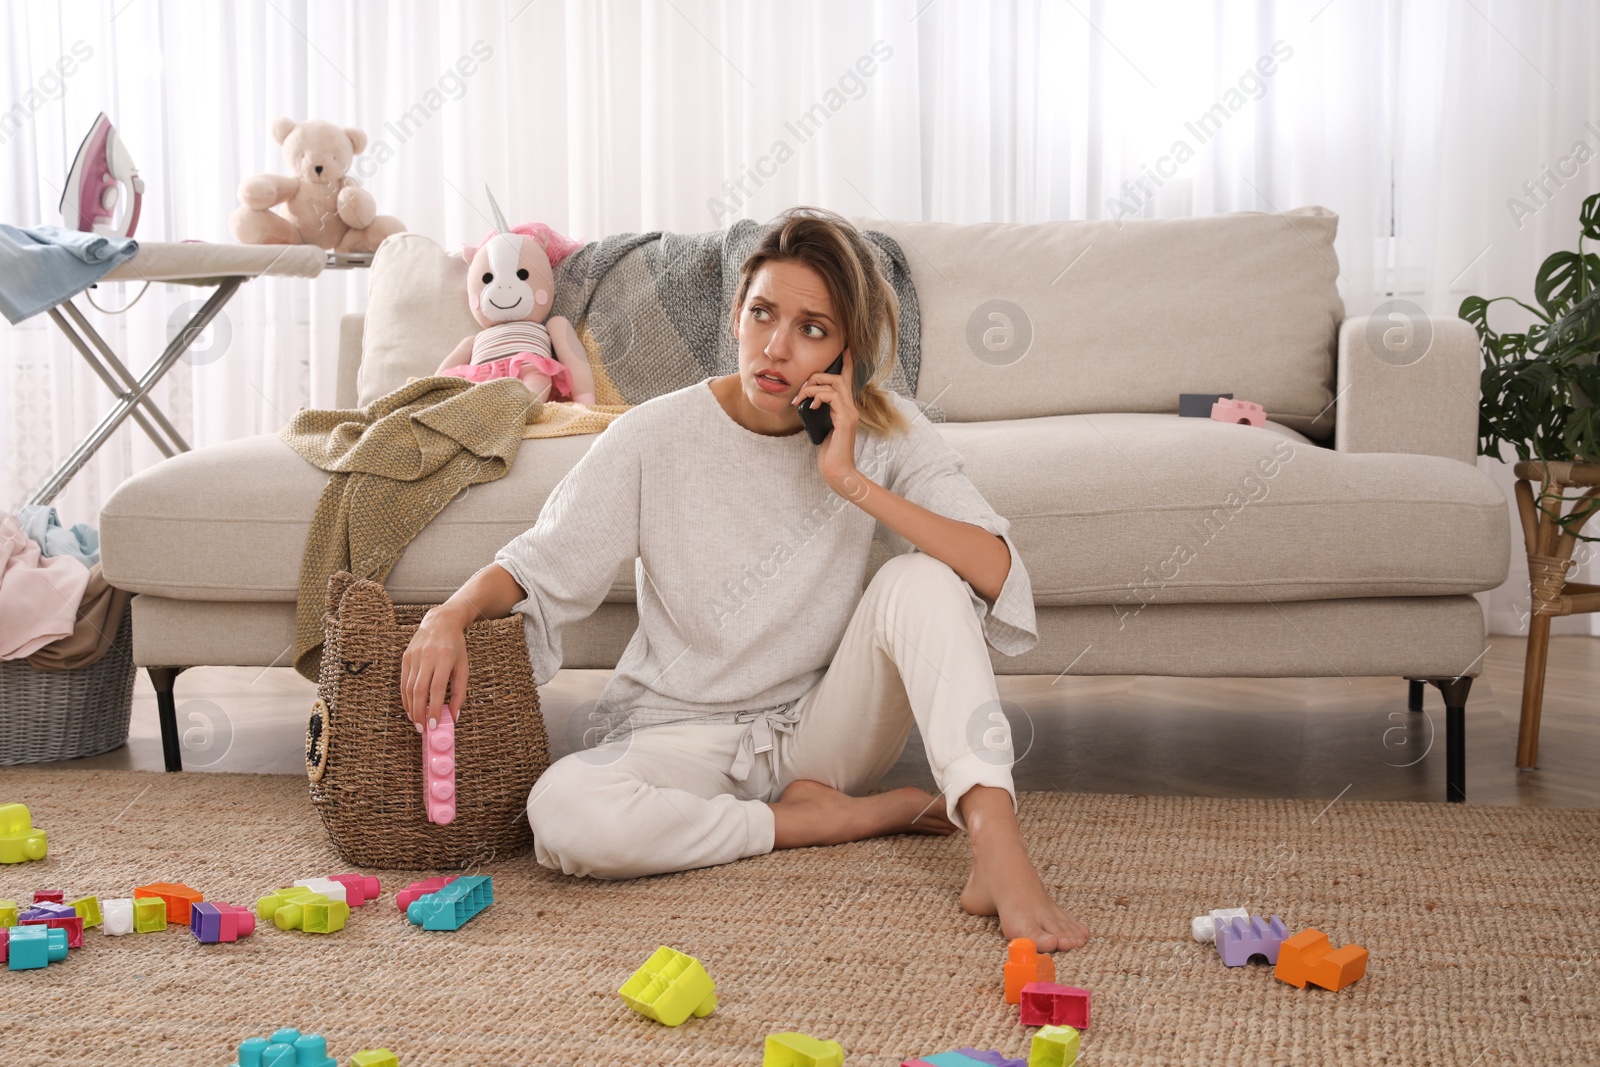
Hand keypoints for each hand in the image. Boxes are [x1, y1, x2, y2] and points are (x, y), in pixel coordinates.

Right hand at [400, 606, 468, 729]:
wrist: (441, 622)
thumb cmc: (455, 647)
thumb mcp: (463, 667)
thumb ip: (460, 692)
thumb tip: (455, 716)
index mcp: (445, 658)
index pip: (436, 689)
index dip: (434, 709)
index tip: (434, 725)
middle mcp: (427, 657)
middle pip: (419, 690)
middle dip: (419, 712)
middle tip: (422, 728)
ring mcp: (414, 656)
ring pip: (408, 688)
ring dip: (411, 707)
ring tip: (416, 721)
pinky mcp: (405, 657)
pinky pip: (403, 681)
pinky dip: (405, 697)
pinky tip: (410, 707)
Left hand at [792, 348, 864, 498]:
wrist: (837, 471)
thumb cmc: (828, 453)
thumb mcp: (820, 426)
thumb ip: (819, 412)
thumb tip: (808, 400)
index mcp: (845, 408)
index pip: (847, 380)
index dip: (847, 363)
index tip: (846, 349)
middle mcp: (851, 408)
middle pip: (838, 377)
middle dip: (817, 376)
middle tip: (801, 389)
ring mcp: (850, 413)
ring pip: (834, 384)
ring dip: (812, 387)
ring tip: (800, 400)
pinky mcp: (846, 420)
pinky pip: (831, 396)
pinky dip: (817, 397)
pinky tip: (810, 407)